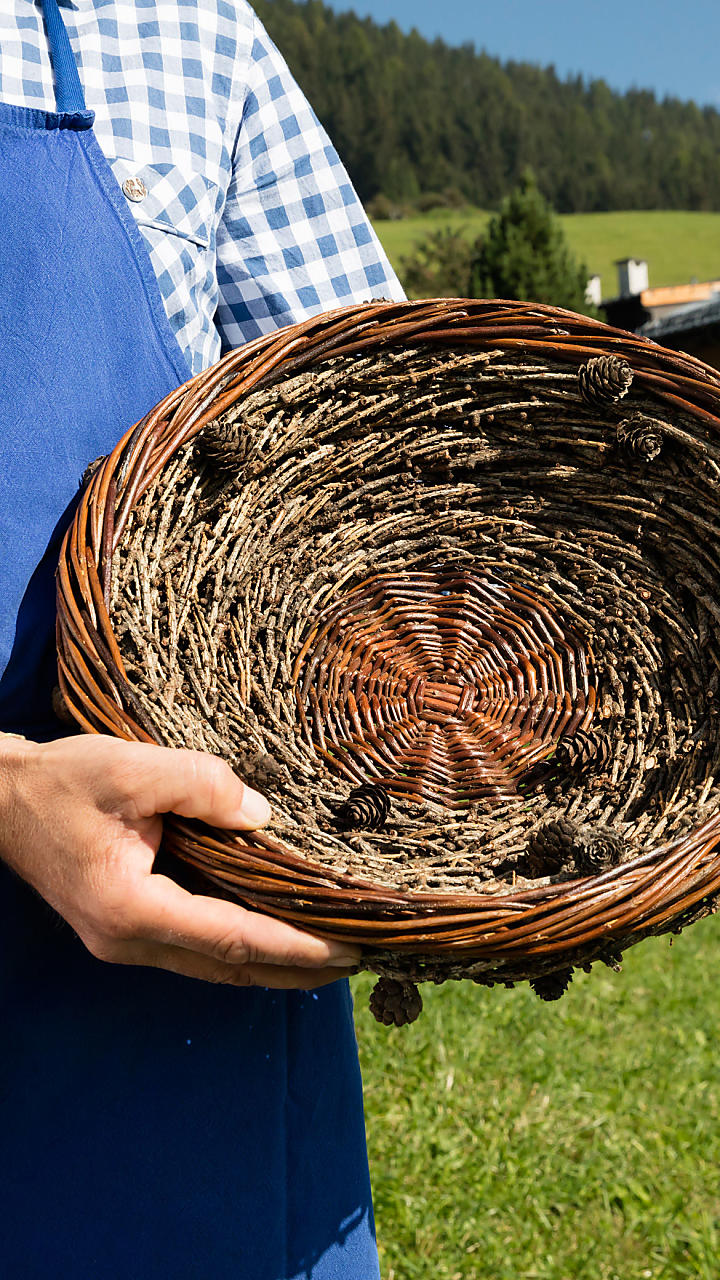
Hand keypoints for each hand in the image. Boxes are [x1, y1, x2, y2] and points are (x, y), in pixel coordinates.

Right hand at [0, 734, 358, 986]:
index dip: (295, 946)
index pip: (233, 938)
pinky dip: (240, 945)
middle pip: (230, 968)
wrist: (2, 800)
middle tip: (358, 961)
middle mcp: (128, 939)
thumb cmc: (60, 782)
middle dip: (296, 968)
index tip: (347, 950)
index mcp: (131, 908)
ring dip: (271, 962)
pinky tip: (271, 931)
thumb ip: (200, 785)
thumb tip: (260, 816)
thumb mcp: (131, 768)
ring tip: (328, 952)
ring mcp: (124, 940)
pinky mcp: (125, 927)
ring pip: (213, 965)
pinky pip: (195, 947)